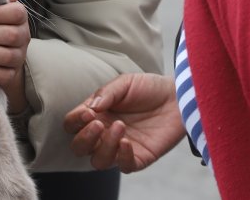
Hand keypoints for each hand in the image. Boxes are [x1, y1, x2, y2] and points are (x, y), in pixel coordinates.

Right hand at [63, 73, 184, 172]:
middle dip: (84, 138)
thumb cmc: (148, 88)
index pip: (72, 125)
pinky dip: (122, 157)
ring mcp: (120, 147)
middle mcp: (104, 133)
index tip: (88, 113)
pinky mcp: (139, 157)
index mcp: (96, 115)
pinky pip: (124, 166)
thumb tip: (89, 109)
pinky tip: (128, 141)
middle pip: (79, 147)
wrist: (177, 97)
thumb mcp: (124, 83)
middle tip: (99, 124)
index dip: (75, 122)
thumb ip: (105, 93)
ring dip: (104, 146)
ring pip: (98, 161)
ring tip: (120, 127)